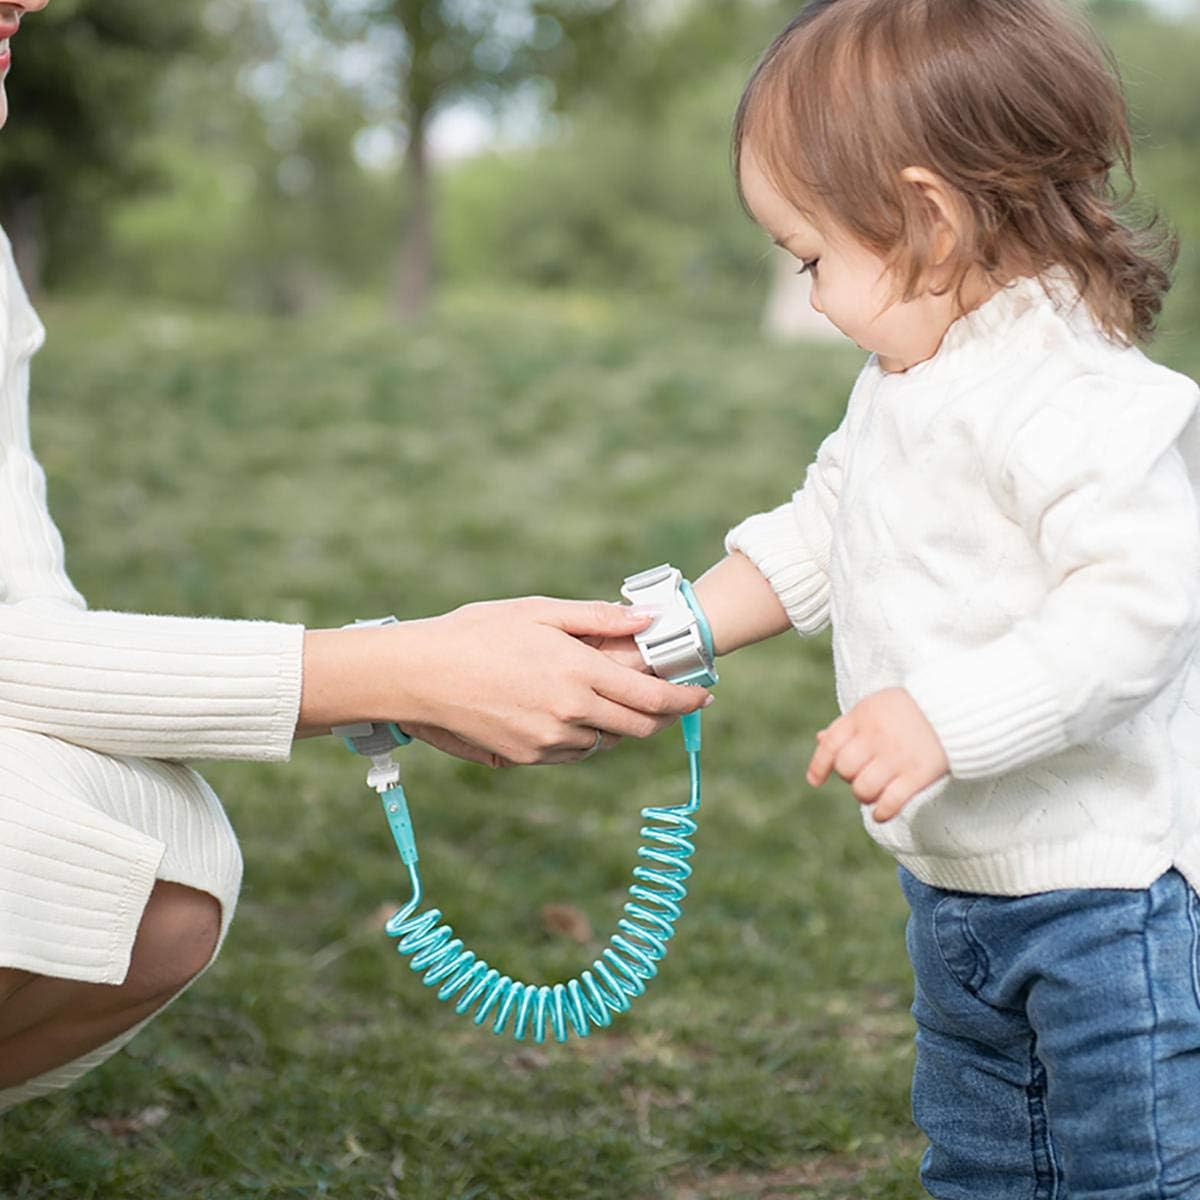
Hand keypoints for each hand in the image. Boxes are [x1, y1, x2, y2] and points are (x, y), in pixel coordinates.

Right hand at [299, 598, 710, 766]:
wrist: (417, 675)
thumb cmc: (476, 632)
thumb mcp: (538, 610)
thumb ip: (598, 618)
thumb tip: (647, 620)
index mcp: (579, 673)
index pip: (653, 699)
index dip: (686, 700)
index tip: (705, 696)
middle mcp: (570, 713)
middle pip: (638, 729)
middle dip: (660, 716)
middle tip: (667, 699)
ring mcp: (547, 741)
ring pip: (604, 742)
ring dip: (615, 724)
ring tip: (600, 694)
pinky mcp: (525, 758)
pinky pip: (570, 752)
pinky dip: (581, 735)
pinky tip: (564, 710)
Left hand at [805, 688, 947, 821]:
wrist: (956, 708)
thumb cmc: (909, 709)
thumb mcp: (874, 706)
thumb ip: (848, 724)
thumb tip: (819, 739)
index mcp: (862, 716)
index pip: (830, 745)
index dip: (819, 766)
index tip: (815, 781)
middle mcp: (876, 737)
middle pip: (845, 770)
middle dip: (849, 777)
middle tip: (863, 775)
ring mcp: (897, 757)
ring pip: (863, 790)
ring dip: (865, 796)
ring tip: (875, 791)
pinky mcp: (918, 774)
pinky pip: (890, 802)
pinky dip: (882, 812)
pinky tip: (881, 813)